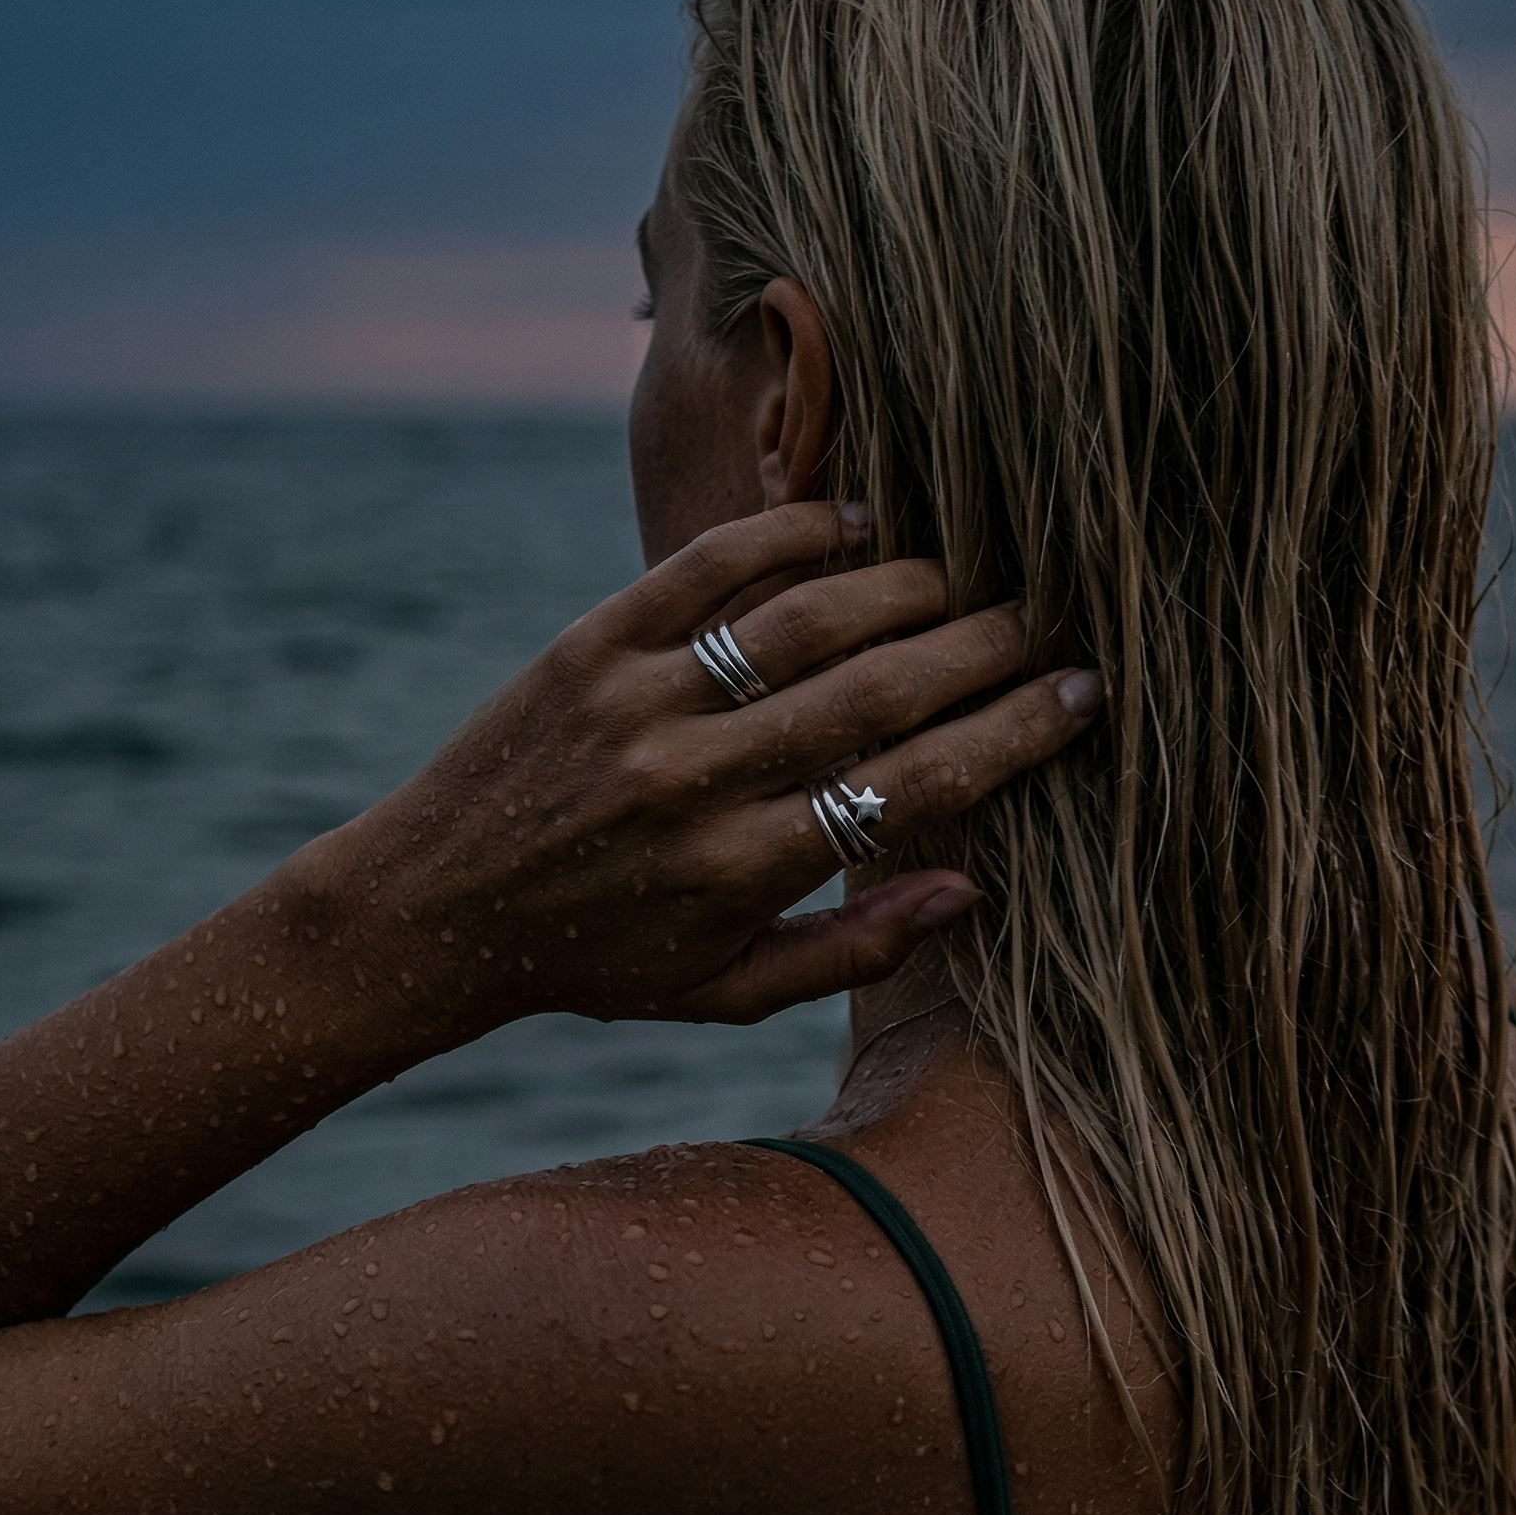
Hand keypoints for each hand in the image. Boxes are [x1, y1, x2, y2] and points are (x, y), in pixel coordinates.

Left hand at [298, 501, 1099, 1033]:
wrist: (432, 913)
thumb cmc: (598, 960)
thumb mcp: (723, 995)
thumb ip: (849, 954)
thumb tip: (974, 886)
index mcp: (743, 874)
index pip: (910, 791)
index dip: (1012, 738)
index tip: (1082, 698)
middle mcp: (697, 784)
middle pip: (875, 695)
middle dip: (983, 650)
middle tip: (1047, 620)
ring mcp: (639, 705)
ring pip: (801, 624)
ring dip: (902, 588)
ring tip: (966, 576)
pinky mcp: (588, 647)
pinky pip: (701, 570)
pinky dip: (784, 533)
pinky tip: (852, 519)